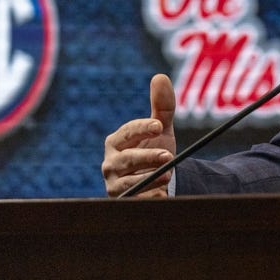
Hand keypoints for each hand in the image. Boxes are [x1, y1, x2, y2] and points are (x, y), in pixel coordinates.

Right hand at [102, 74, 177, 197]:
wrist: (158, 181)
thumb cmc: (155, 150)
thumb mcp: (161, 129)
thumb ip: (162, 106)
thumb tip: (160, 76)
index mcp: (117, 141)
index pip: (127, 132)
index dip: (142, 128)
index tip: (159, 126)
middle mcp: (111, 163)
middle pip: (125, 159)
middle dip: (146, 157)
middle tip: (168, 156)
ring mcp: (115, 185)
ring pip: (127, 183)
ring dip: (148, 179)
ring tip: (168, 174)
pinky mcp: (123, 202)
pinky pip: (134, 201)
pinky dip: (148, 198)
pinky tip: (161, 195)